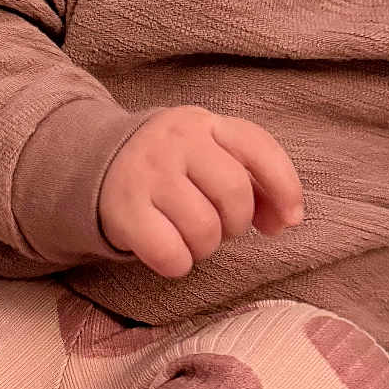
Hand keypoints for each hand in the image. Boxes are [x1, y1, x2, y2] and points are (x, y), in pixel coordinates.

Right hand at [97, 105, 303, 278]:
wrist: (99, 164)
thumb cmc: (174, 168)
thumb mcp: (211, 157)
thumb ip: (254, 182)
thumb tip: (286, 221)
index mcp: (205, 125)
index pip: (258, 149)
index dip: (284, 188)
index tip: (289, 220)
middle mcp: (175, 141)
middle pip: (234, 193)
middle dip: (236, 223)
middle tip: (220, 227)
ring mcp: (147, 174)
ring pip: (204, 229)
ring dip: (205, 246)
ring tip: (190, 236)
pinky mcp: (124, 210)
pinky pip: (170, 254)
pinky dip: (178, 263)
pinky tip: (170, 252)